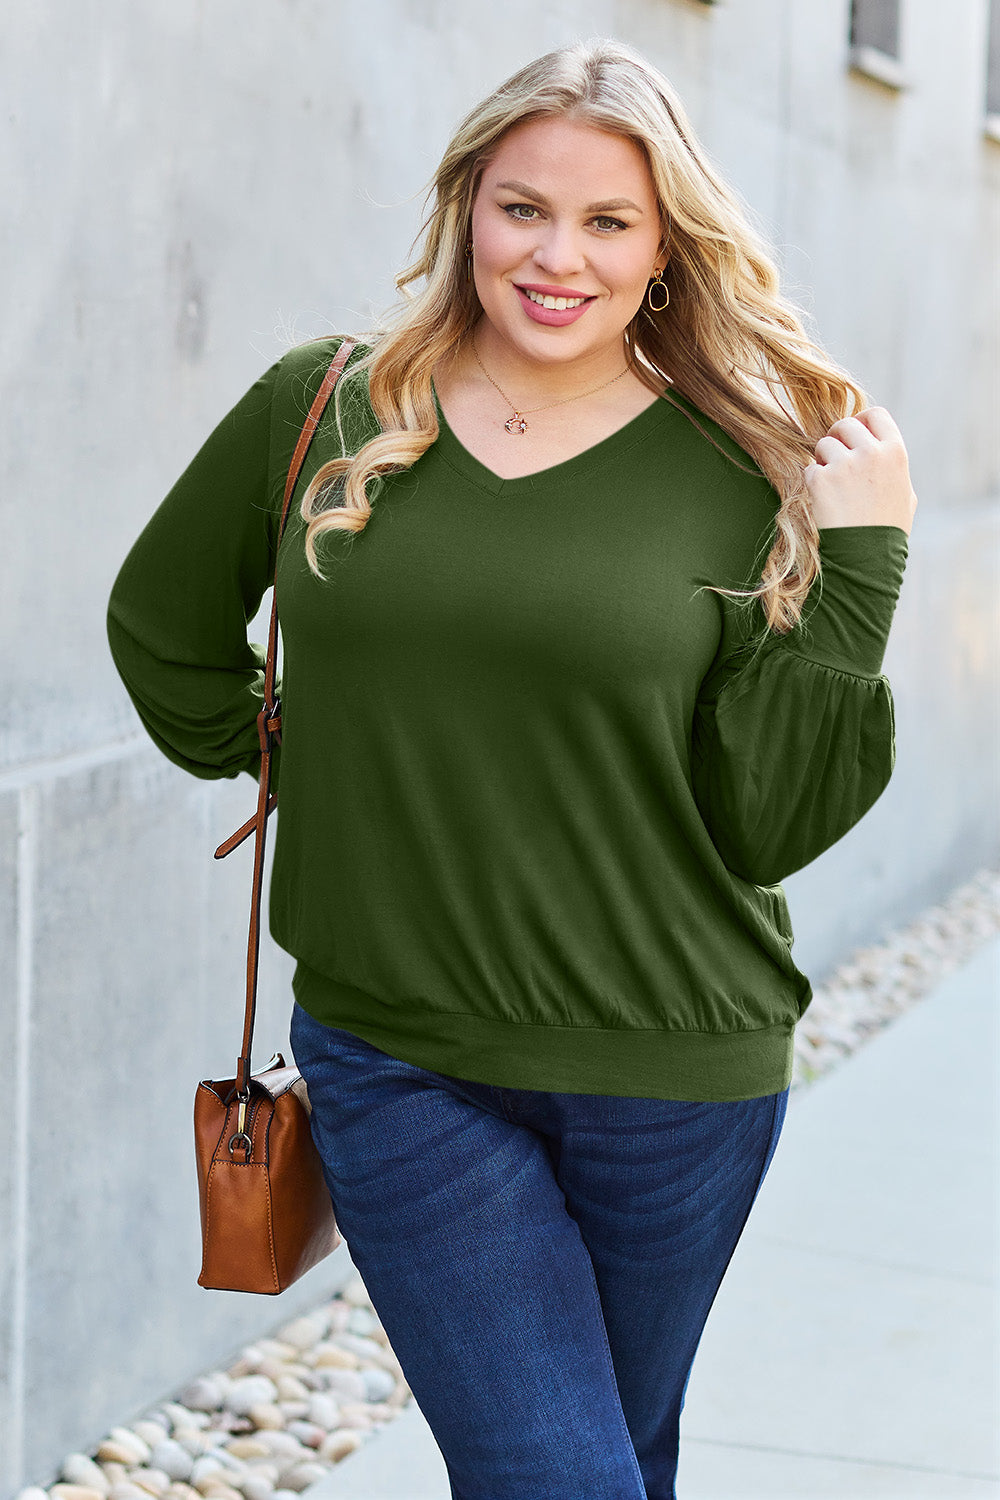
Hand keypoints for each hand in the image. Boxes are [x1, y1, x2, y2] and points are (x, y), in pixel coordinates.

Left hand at [804, 407, 917, 534]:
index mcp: (895, 453)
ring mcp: (844, 465)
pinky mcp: (820, 480)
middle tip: (834, 460)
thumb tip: (881, 450)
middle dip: (836, 439)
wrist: (867, 557)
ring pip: (823, 445)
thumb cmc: (887, 531)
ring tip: (833, 487)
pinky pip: (809, 469)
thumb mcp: (905, 495)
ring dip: (823, 461)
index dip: (860, 421)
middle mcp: (871, 453)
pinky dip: (813, 482)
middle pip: (844, 425)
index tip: (852, 435)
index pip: (875, 415)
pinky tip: (825, 502)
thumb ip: (892, 467)